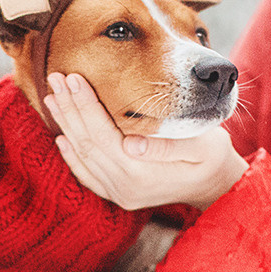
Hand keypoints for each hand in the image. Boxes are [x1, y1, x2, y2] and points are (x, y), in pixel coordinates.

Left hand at [44, 72, 247, 210]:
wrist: (218, 187)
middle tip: (54, 77)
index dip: (85, 104)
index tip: (73, 77)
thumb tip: (132, 144)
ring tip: (52, 97)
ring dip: (66, 124)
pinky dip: (71, 155)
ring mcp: (119, 193)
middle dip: (70, 108)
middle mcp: (124, 187)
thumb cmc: (212, 158)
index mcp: (141, 174)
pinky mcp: (118, 194)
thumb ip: (169, 146)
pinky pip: (87, 174)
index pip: (102, 134)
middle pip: (86, 143)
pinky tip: (61, 136)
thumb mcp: (203, 147)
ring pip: (82, 156)